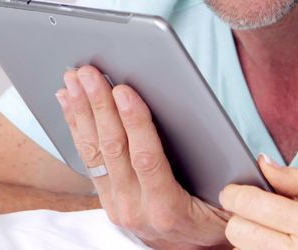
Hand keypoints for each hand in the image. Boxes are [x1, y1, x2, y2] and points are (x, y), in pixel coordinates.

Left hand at [57, 66, 230, 247]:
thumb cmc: (216, 223)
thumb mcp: (229, 203)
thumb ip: (226, 174)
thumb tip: (216, 133)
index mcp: (168, 209)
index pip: (147, 159)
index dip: (135, 122)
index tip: (124, 90)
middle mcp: (135, 209)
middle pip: (113, 150)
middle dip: (99, 107)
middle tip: (89, 74)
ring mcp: (116, 206)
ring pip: (94, 154)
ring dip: (81, 113)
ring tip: (73, 81)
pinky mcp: (107, 200)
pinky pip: (88, 160)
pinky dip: (76, 128)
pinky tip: (68, 104)